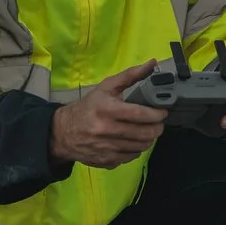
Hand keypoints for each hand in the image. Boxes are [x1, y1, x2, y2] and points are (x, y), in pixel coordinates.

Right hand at [50, 62, 165, 167]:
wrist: (63, 132)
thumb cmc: (88, 107)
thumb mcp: (106, 87)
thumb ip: (130, 75)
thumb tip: (152, 63)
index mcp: (106, 109)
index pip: (139, 114)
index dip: (156, 114)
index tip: (163, 111)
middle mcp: (106, 130)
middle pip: (144, 133)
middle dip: (157, 127)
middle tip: (158, 122)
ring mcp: (106, 148)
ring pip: (140, 147)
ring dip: (149, 139)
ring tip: (148, 130)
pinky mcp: (106, 161)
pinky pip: (131, 157)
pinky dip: (137, 149)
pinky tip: (134, 140)